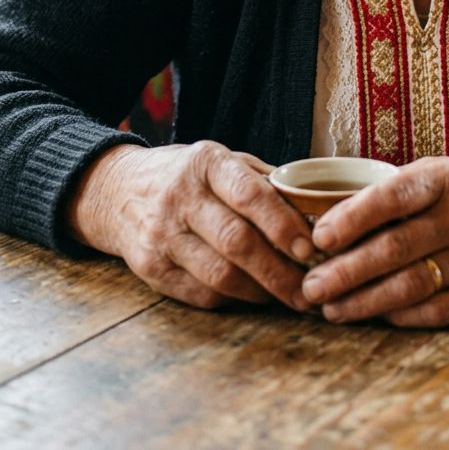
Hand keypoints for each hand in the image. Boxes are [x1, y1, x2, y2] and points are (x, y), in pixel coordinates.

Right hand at [66, 140, 324, 310]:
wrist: (118, 191)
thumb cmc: (188, 176)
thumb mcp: (223, 160)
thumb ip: (264, 181)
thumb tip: (317, 211)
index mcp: (206, 162)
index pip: (250, 195)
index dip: (283, 225)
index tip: (311, 248)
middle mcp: (180, 196)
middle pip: (237, 242)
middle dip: (279, 271)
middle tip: (310, 288)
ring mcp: (161, 235)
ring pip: (219, 275)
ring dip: (261, 292)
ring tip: (290, 298)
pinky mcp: (150, 268)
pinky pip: (201, 294)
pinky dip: (234, 300)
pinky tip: (255, 297)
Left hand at [301, 157, 448, 327]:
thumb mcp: (447, 172)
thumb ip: (401, 191)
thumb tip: (334, 215)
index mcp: (447, 178)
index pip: (392, 196)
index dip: (352, 218)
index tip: (319, 237)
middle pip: (394, 248)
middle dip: (345, 271)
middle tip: (310, 286)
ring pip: (411, 285)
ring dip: (365, 301)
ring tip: (332, 309)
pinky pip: (439, 310)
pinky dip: (404, 316)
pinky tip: (377, 317)